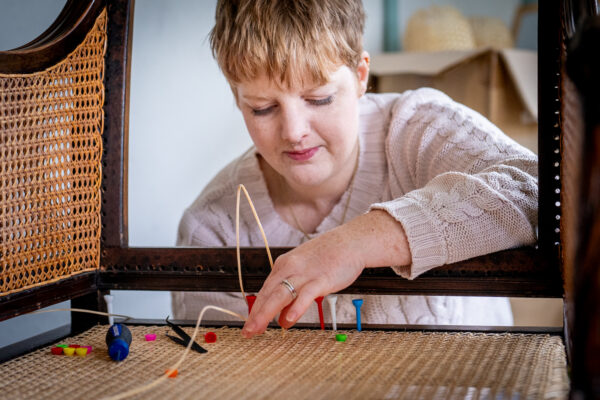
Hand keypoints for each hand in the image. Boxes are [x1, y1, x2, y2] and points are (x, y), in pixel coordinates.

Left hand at [241, 210, 410, 337]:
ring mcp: (305, 273)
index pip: (265, 290)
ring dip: (267, 313)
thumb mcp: (304, 272)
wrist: (351, 242)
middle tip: (247, 332)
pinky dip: (296, 307)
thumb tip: (282, 318)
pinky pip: (306, 294)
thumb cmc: (329, 257)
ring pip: (281, 294)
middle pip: (269, 293)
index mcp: (284, 265)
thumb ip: (293, 295)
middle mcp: (290, 268)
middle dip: (256, 314)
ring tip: (258, 329)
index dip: (255, 309)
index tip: (248, 325)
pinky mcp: (321, 279)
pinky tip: (289, 320)